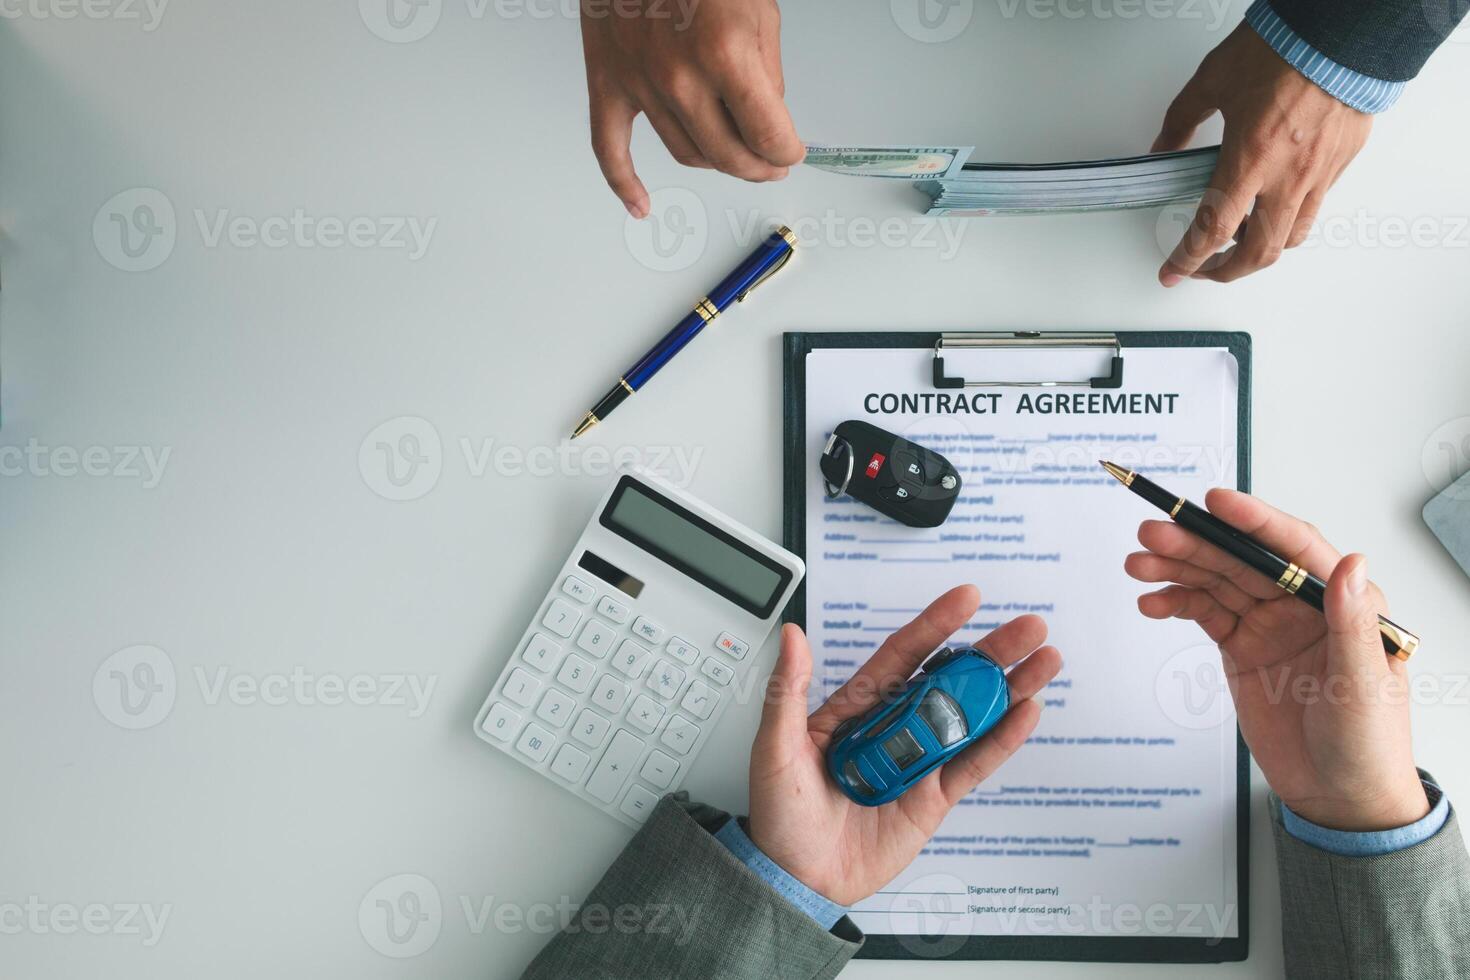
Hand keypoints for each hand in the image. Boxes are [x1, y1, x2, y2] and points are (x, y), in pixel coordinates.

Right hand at [579, 0, 802, 217]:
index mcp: (725, 56)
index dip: (788, 152)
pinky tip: (641, 205)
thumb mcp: (759, 11)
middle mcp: (680, 78)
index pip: (768, 137)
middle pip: (729, 156)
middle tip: (771, 164)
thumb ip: (766, 73)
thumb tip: (767, 117)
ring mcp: (640, 85)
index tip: (792, 152)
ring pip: (687, 154)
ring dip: (717, 163)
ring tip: (734, 157)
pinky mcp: (607, 84)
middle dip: (759, 166)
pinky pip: (610, 149)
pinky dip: (624, 185)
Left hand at [745, 585, 1061, 905]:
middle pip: (950, 681)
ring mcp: (918, 762)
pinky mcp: (934, 799)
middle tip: (1029, 626)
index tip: (966, 597)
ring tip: (1045, 661)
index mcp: (857, 709)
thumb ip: (788, 690)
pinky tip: (1027, 713)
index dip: (935, 625)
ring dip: (1008, 689)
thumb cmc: (779, 814)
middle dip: (990, 652)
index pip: (902, 656)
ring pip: (972, 718)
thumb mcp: (774, 747)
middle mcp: (893, 728)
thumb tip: (793, 634)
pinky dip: (1003, 740)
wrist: (796, 880)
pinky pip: (974, 765)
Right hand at [1125, 489, 1428, 831]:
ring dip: (1175, 568)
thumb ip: (1351, 622)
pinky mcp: (1240, 648)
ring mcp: (1268, 625)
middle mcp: (1302, 605)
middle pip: (1241, 560)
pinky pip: (1202, 613)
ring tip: (1138, 564)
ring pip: (1215, 581)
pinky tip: (1151, 601)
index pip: (1294, 547)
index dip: (1254, 521)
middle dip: (1195, 542)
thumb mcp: (1364, 683)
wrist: (1339, 797)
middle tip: (1153, 533)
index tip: (1216, 502)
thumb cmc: (1368, 743)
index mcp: (1341, 602)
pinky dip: (1174, 603)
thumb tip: (1351, 562)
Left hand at [1154, 23, 1372, 284]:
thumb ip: (1182, 120)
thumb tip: (1164, 147)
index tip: (1173, 271)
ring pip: (1292, 236)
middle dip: (1226, 271)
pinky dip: (1290, 219)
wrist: (1346, 29)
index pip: (1212, 229)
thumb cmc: (1288, 45)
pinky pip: (1316, 206)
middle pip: (1258, 252)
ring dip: (1261, 250)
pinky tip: (1274, 206)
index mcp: (1251, 157)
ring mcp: (1320, 172)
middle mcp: (1289, 174)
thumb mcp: (1214, 78)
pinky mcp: (1342, 161)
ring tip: (1238, 241)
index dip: (1188, 258)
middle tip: (1205, 269)